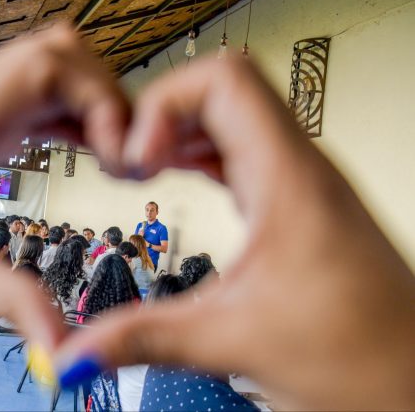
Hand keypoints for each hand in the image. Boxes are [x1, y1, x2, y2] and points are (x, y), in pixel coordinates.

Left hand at [0, 25, 129, 351]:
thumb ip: (10, 300)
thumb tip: (63, 349)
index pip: (43, 71)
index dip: (96, 100)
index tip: (116, 155)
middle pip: (57, 52)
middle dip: (103, 96)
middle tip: (118, 155)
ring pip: (53, 58)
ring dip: (90, 96)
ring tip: (105, 149)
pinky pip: (43, 81)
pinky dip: (75, 105)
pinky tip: (85, 143)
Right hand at [56, 55, 414, 409]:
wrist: (414, 385)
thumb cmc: (363, 359)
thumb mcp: (235, 341)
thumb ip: (145, 337)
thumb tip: (81, 349)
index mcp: (288, 181)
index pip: (222, 81)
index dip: (163, 105)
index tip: (136, 156)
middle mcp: (299, 169)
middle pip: (221, 91)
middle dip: (162, 116)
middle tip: (130, 162)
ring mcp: (300, 184)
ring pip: (232, 119)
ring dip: (180, 135)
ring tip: (144, 169)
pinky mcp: (296, 206)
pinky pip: (242, 153)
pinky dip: (200, 156)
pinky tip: (180, 179)